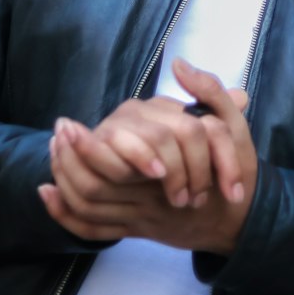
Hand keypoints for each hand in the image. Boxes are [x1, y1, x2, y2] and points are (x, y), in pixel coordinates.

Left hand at [38, 59, 257, 252]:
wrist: (244, 221)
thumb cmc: (239, 173)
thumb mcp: (234, 128)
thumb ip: (210, 94)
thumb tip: (180, 65)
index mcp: (168, 175)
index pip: (116, 165)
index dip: (88, 147)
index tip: (68, 124)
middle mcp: (149, 200)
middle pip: (95, 189)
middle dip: (68, 161)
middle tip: (54, 135)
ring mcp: (140, 217)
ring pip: (91, 208)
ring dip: (65, 180)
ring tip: (51, 152)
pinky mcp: (136, 229)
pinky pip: (95, 229)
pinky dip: (66, 216)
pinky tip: (49, 193)